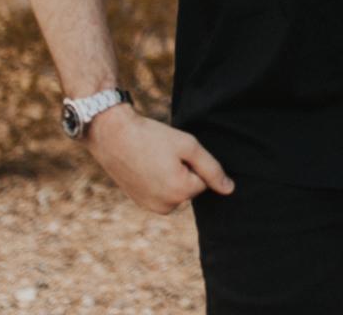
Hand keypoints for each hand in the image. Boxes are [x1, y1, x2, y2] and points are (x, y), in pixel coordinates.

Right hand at [84, 105, 235, 213]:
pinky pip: (162, 192)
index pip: (204, 179)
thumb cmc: (152, 137)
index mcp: (180, 192)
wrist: (113, 136)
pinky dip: (158, 180)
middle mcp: (166, 207)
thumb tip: (230, 190)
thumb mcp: (188, 146)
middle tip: (162, 154)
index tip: (174, 152)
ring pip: (176, 190)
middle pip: (190, 187)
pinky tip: (145, 166)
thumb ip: (212, 169)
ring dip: (170, 176)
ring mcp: (151, 207)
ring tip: (153, 159)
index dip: (192, 161)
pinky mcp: (141, 203)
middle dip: (183, 171)